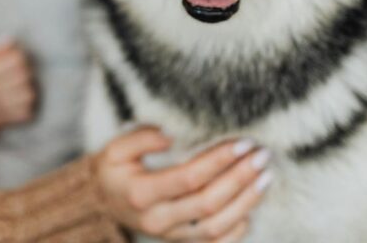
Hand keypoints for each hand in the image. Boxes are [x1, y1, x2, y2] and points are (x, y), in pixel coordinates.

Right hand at [94, 127, 271, 241]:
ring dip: (246, 203)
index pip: (188, 178)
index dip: (218, 161)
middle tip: (262, 156)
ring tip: (265, 178)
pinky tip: (250, 207)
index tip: (241, 144)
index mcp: (140, 193)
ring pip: (216, 226)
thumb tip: (174, 134)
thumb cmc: (113, 169)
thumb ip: (143, 138)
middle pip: (208, 203)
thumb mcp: (116, 148)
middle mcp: (156, 219)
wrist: (101, 201)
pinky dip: (237, 229)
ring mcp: (170, 235)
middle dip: (240, 179)